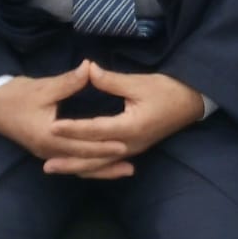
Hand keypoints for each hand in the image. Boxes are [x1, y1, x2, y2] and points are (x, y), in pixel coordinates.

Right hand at [0, 63, 132, 177]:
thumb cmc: (17, 96)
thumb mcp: (44, 87)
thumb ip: (69, 81)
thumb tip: (90, 67)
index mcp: (49, 136)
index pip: (82, 145)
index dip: (103, 145)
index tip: (124, 144)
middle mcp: (50, 151)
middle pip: (83, 162)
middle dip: (107, 164)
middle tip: (131, 165)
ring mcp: (48, 154)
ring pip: (79, 167)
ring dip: (101, 169)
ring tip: (125, 170)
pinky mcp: (48, 151)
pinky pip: (72, 163)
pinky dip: (89, 166)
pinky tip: (103, 165)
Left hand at [47, 67, 204, 174]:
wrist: (191, 103)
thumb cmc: (167, 90)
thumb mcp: (139, 82)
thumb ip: (111, 80)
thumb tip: (88, 70)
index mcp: (130, 127)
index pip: (95, 130)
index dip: (73, 129)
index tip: (52, 127)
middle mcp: (129, 144)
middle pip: (95, 157)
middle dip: (70, 160)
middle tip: (46, 164)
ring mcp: (132, 150)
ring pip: (100, 165)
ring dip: (77, 168)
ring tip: (55, 168)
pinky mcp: (133, 149)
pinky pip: (108, 163)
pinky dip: (92, 168)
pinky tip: (79, 168)